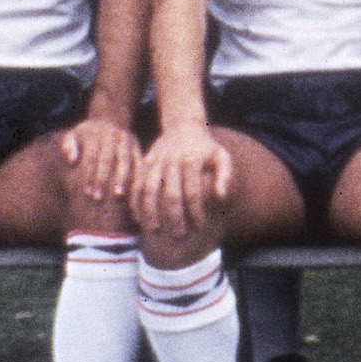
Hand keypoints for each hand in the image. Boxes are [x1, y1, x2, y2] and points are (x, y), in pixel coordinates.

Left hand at [61, 116, 142, 206]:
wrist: (109, 120)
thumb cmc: (86, 136)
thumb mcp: (73, 136)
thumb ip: (68, 146)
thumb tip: (72, 160)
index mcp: (95, 133)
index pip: (91, 157)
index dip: (88, 175)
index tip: (86, 192)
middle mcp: (112, 134)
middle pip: (107, 159)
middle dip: (102, 179)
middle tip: (98, 198)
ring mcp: (127, 139)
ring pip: (126, 160)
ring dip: (123, 178)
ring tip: (119, 196)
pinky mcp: (137, 146)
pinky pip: (139, 162)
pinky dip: (138, 177)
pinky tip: (134, 192)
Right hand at [134, 122, 232, 238]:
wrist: (184, 126)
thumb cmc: (206, 148)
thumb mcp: (222, 156)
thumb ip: (225, 175)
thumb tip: (221, 196)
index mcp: (192, 160)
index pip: (193, 192)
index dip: (196, 212)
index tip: (199, 227)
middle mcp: (172, 160)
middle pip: (170, 194)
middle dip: (173, 217)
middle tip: (177, 235)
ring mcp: (156, 161)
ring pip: (148, 189)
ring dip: (150, 211)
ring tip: (154, 229)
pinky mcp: (144, 162)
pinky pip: (136, 183)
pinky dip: (135, 201)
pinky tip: (138, 217)